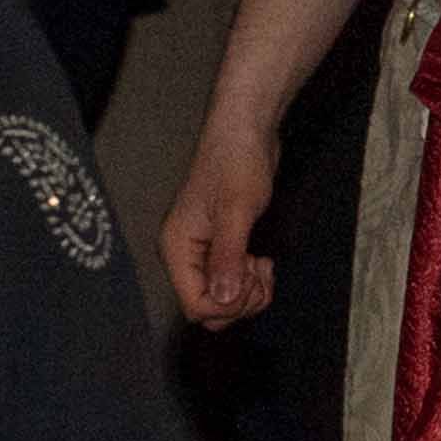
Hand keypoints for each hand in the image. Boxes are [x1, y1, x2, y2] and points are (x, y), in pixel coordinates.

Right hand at [159, 108, 279, 324]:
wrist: (246, 132)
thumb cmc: (236, 161)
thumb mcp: (236, 211)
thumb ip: (228, 256)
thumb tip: (223, 299)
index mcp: (177, 248)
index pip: (195, 305)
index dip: (227, 304)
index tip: (249, 278)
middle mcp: (185, 254)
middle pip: (208, 308)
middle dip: (239, 301)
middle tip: (259, 272)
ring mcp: (202, 251)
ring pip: (222, 298)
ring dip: (247, 292)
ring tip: (262, 266)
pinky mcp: (219, 246)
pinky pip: (231, 282)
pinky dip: (249, 281)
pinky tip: (261, 262)